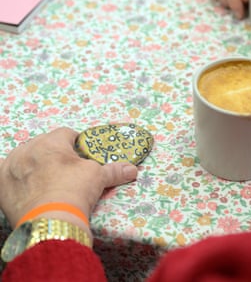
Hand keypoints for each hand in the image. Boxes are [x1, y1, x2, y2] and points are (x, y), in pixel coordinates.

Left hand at [0, 128, 137, 228]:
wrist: (51, 221)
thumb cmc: (74, 191)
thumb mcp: (97, 177)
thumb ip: (114, 170)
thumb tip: (132, 169)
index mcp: (52, 142)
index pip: (66, 133)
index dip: (76, 143)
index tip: (81, 155)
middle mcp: (28, 149)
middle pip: (44, 144)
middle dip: (54, 154)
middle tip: (66, 170)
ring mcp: (12, 166)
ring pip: (25, 157)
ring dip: (34, 164)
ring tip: (47, 180)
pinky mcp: (2, 183)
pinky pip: (7, 173)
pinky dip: (15, 177)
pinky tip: (26, 186)